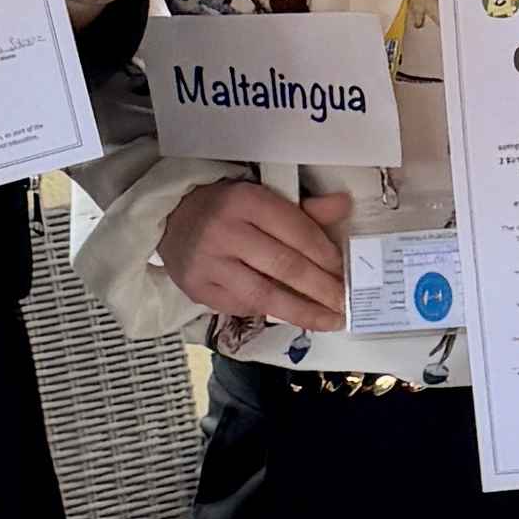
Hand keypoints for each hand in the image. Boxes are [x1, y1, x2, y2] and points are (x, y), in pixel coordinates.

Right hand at [160, 172, 352, 328]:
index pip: (296, 231)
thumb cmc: (227, 207)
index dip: (326, 255)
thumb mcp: (262, 197)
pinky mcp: (198, 290)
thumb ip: (303, 209)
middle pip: (285, 266)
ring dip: (303, 312)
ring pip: (265, 295)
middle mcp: (225, 232)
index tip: (346, 273)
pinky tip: (292, 316)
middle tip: (346, 305)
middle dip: (322, 289)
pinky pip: (243, 307)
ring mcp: (209, 264)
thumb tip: (343, 207)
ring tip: (330, 321)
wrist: (172, 216)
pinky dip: (270, 312)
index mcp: (246, 201)